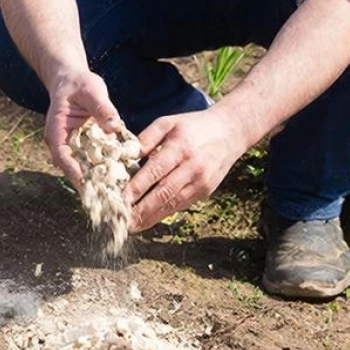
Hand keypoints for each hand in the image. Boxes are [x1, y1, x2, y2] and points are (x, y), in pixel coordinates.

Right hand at [44, 70, 121, 189]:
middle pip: (73, 169)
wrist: (74, 81)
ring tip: (114, 194)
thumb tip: (113, 126)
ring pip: (84, 168)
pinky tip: (120, 179)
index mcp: (57, 131)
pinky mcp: (85, 148)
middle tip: (105, 197)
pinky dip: (105, 169)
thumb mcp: (92, 90)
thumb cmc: (79, 83)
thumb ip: (103, 108)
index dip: (73, 171)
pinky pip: (94, 162)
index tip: (87, 183)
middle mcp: (63, 143)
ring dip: (98, 180)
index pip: (62, 156)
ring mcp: (74, 147)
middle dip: (88, 183)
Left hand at [124, 109, 247, 232]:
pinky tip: (148, 221)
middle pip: (163, 193)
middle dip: (141, 210)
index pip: (154, 171)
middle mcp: (192, 167)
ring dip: (150, 218)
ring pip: (172, 203)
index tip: (119, 200)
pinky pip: (181, 205)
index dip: (136, 188)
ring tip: (132, 227)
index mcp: (180, 147)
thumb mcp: (169, 122)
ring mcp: (200, 181)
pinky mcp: (205, 191)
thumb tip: (126, 155)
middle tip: (122, 221)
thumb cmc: (194, 126)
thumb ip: (147, 137)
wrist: (230, 132)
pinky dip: (163, 214)